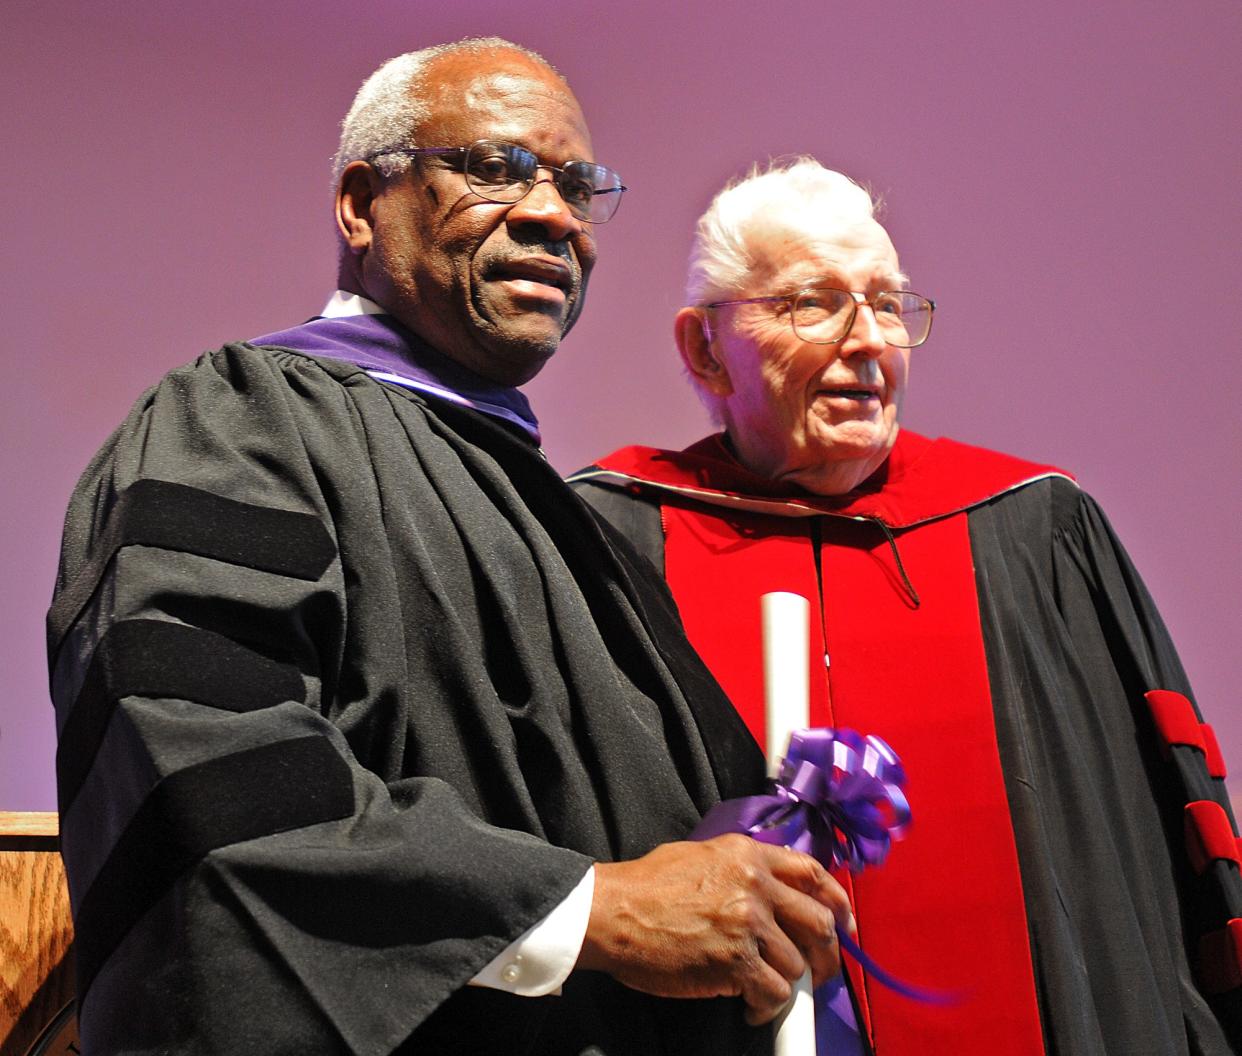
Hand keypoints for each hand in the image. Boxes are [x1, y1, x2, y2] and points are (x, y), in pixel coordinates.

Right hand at [576, 834, 852, 1024]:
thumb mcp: (701, 855)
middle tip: (819, 973)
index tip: (844, 924)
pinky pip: (775, 994)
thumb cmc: (646, 886)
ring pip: (797, 964)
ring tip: (766, 991)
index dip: (837, 901)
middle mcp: (756, 886)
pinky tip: (750, 1007)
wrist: (611, 912)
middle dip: (826, 954)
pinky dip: (767, 1008)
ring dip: (787, 984)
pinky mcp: (736, 963)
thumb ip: (741, 866)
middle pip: (819, 922)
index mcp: (749, 855)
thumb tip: (770, 888)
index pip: (812, 873)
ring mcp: (748, 925)